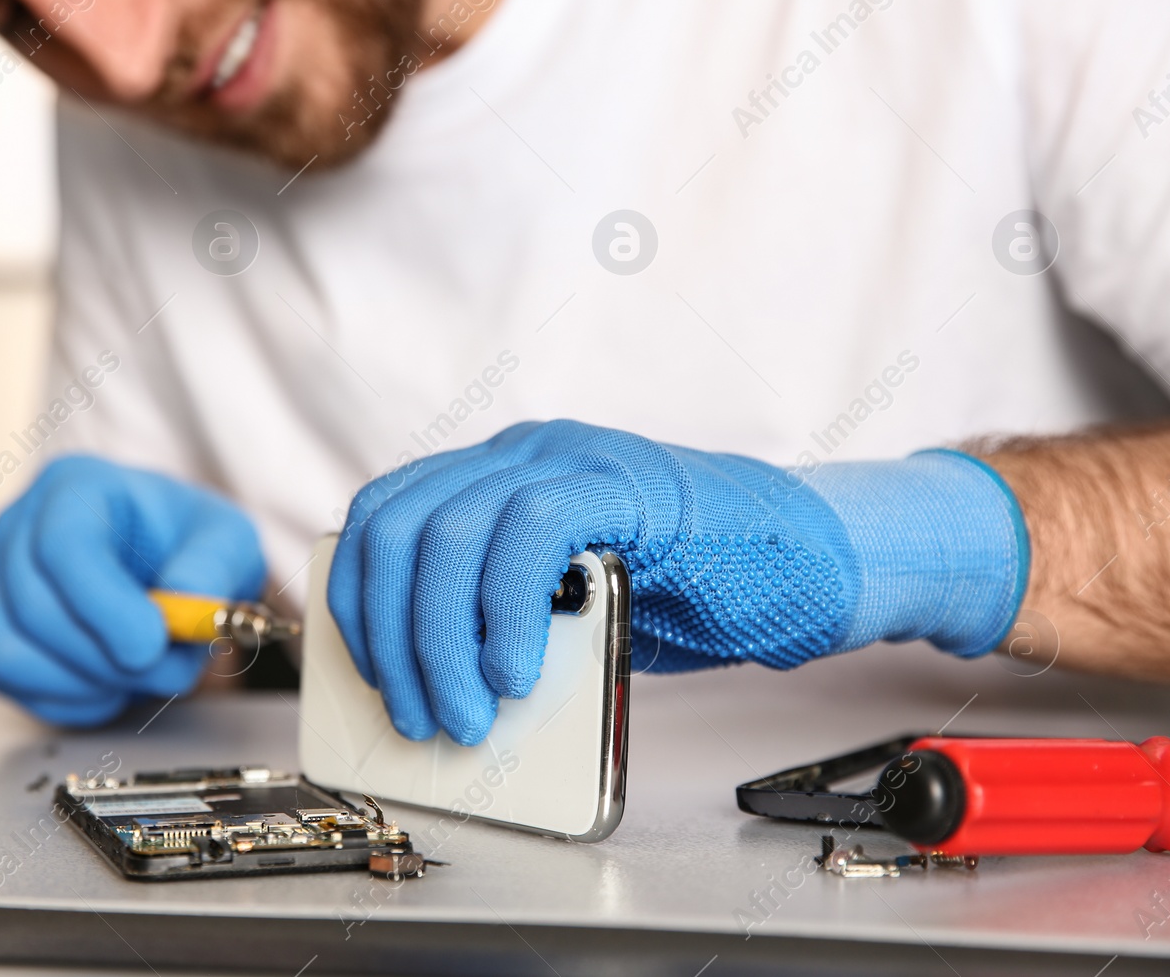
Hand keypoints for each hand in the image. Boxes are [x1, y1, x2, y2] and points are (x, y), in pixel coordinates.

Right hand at [0, 454, 265, 725]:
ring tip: (144, 671)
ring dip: (90, 680)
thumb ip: (214, 566)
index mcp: (74, 487)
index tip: (151, 645)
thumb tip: (183, 598)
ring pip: (12, 654)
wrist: (168, 565)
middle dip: (109, 657)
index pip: (63, 543)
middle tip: (170, 667)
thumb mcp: (227, 541)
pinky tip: (114, 680)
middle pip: (35, 607)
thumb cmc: (187, 544)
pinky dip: (72, 697)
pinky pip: (14, 684)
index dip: (103, 603)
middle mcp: (19, 528)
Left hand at [328, 420, 1025, 745]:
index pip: (383, 517)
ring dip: (439, 639)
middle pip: (401, 525)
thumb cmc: (695, 593)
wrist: (810, 567)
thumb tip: (431, 681)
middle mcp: (524, 454)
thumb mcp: (569, 613)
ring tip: (466, 712)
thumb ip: (504, 622)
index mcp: (500, 478)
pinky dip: (505, 610)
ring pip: (449, 530)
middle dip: (394, 635)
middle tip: (422, 714)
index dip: (359, 599)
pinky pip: (528, 531)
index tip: (373, 674)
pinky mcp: (624, 483)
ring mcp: (571, 460)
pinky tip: (518, 671)